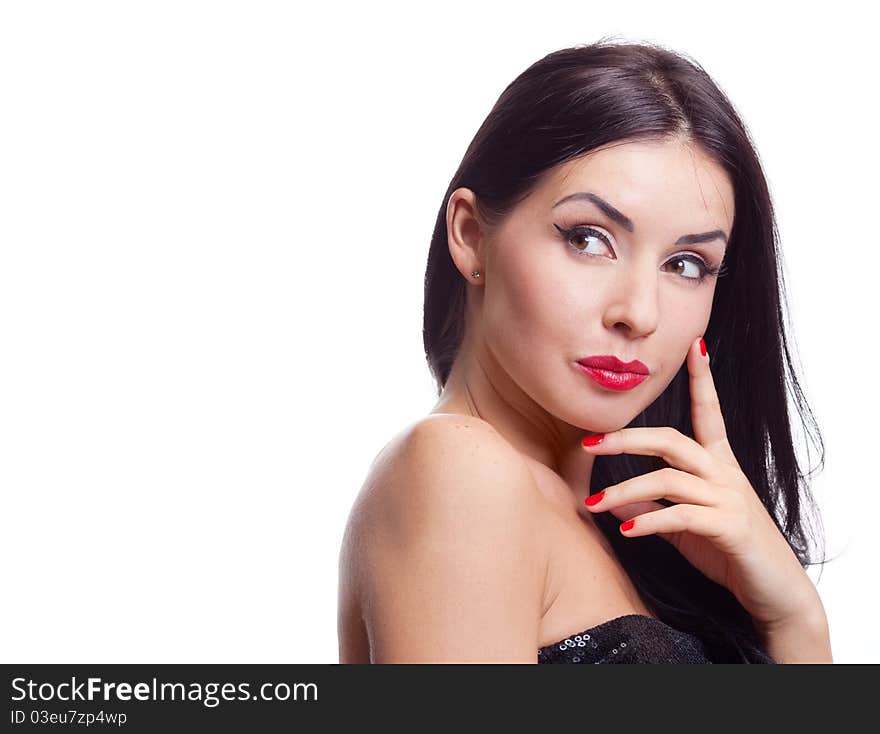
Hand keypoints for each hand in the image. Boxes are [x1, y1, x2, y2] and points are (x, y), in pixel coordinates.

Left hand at [581, 336, 818, 629]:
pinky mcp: (730, 527)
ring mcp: (729, 498)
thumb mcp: (686, 525)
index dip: (702, 379)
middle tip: (588, 442)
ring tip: (593, 504)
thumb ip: (655, 508)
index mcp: (718, 465)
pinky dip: (650, 521)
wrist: (775, 590)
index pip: (708, 412)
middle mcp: (724, 474)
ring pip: (668, 479)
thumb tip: (615, 501)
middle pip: (670, 440)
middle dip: (626, 438)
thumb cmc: (729, 551)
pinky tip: (626, 531)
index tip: (695, 344)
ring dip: (625, 491)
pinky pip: (682, 516)